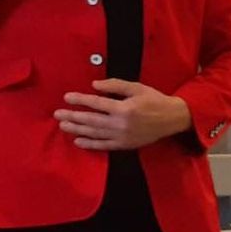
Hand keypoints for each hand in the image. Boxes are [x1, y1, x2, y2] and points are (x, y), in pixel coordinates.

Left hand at [55, 80, 191, 150]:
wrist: (173, 119)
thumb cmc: (155, 100)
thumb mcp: (137, 87)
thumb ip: (115, 85)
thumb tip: (94, 85)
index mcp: (124, 108)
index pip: (96, 103)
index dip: (80, 100)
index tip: (67, 97)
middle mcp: (121, 123)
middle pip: (91, 120)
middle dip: (72, 117)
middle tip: (57, 114)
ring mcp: (122, 136)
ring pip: (94, 133)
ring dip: (77, 130)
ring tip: (63, 126)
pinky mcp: (125, 145)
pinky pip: (104, 145)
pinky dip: (90, 144)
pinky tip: (78, 141)